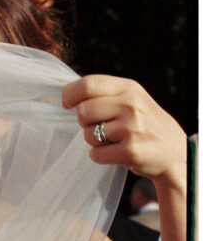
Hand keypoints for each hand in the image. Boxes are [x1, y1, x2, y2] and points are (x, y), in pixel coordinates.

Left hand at [63, 75, 186, 184]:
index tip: (67, 103)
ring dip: (94, 141)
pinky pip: (95, 154)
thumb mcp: (131, 99)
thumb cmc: (145, 124)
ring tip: (114, 140)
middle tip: (100, 126)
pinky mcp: (130, 151)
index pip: (88, 84)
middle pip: (83, 111)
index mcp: (129, 88)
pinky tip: (116, 152)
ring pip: (87, 134)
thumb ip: (103, 94)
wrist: (175, 151)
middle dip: (85, 122)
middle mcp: (131, 105)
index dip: (70, 94)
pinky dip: (100, 156)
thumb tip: (66, 96)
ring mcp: (131, 128)